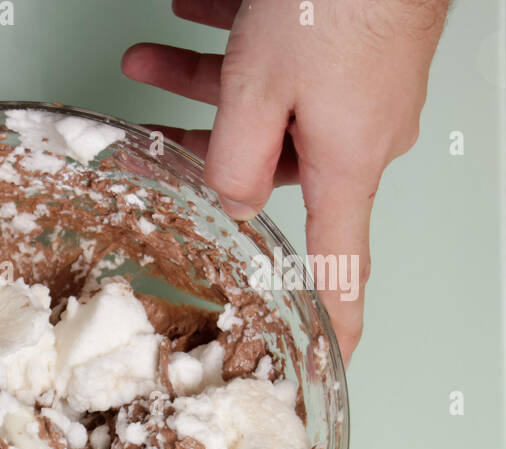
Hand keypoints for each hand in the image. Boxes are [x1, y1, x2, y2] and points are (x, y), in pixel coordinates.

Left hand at [122, 0, 447, 363]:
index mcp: (345, 163)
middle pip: (270, 164)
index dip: (335, 317)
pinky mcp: (353, 42)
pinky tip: (196, 11)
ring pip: (268, 100)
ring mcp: (359, 86)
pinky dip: (238, 40)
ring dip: (200, 82)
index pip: (342, 266)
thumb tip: (228, 203)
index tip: (333, 356)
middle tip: (148, 139)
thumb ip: (233, 161)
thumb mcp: (258, 93)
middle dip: (199, 144)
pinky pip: (286, 55)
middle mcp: (359, 131)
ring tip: (147, 55)